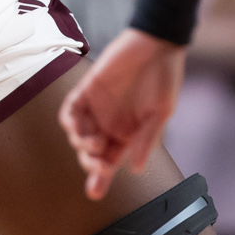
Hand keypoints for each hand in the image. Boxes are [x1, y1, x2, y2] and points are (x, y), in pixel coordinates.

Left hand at [59, 30, 184, 199]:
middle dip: (91, 164)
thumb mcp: (161, 113)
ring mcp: (97, 108)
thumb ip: (147, 140)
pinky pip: (70, 110)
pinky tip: (77, 127)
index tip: (95, 192)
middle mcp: (110, 124)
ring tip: (94, 142)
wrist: (157, 43)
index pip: (110, 162)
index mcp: (128, 134)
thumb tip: (136, 169)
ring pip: (78, 135)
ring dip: (81, 144)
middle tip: (99, 165)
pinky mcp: (87, 90)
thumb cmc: (164, 78)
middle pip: (91, 153)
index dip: (100, 178)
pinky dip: (70, 122)